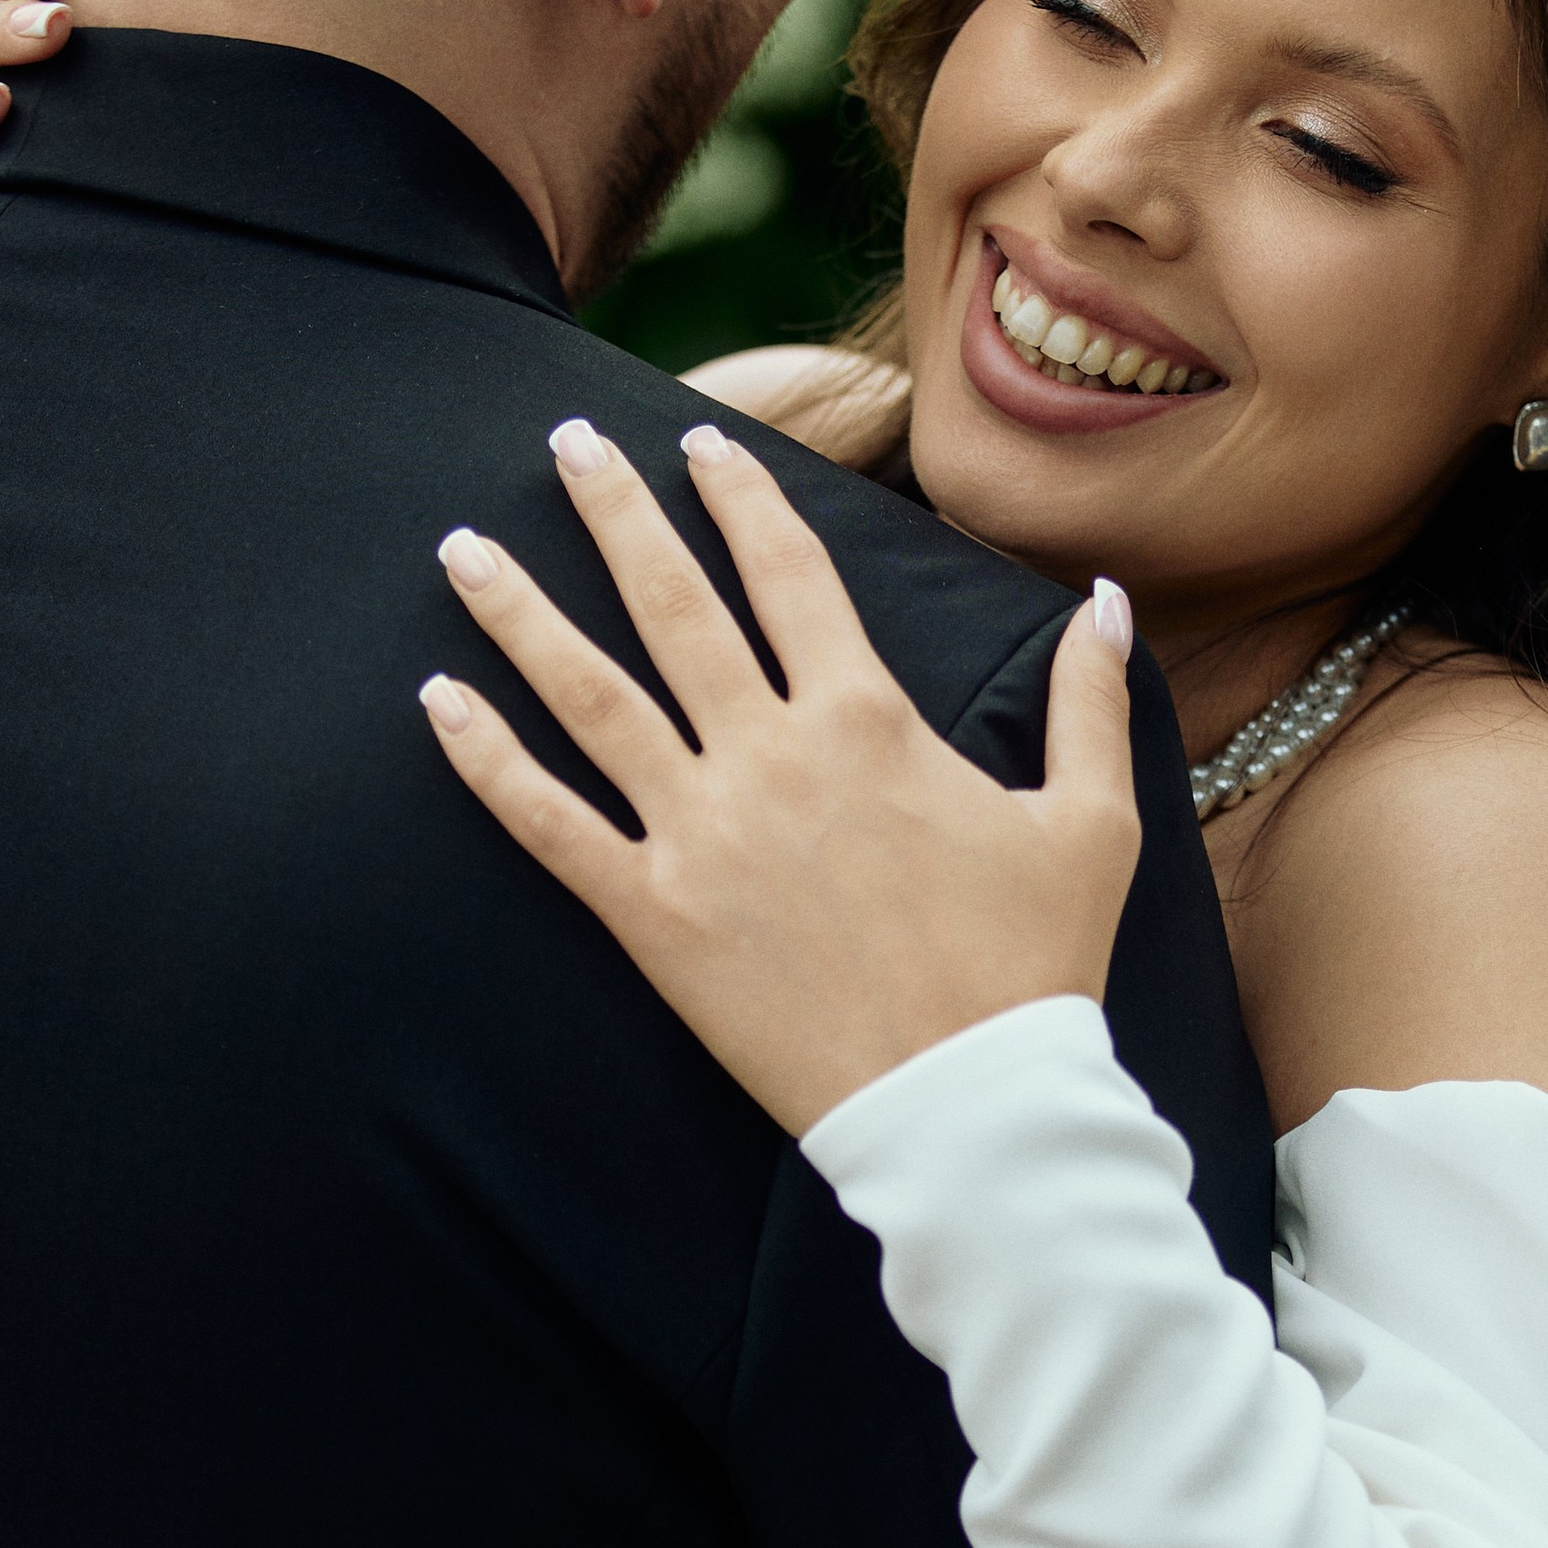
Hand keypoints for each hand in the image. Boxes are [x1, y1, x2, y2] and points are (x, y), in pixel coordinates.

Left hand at [419, 420, 1140, 1135]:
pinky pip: (552, 825)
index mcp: (868, 720)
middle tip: (564, 444)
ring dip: (519, 614)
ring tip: (461, 550)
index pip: (789, 573)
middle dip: (614, 513)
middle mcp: (771, 755)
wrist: (968, 1104)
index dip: (740, 498)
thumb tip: (1108, 601)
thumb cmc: (1034, 966)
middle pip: (673, 605)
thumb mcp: (1091, 823)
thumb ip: (1089, 702)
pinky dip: (488, 762)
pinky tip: (439, 703)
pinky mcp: (653, 918)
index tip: (697, 443)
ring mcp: (702, 834)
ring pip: (590, 695)